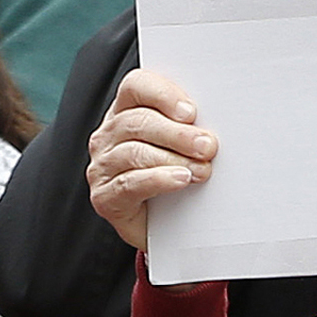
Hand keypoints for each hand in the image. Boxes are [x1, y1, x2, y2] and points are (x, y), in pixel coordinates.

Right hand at [87, 67, 215, 252]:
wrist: (168, 229)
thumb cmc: (176, 179)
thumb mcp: (182, 146)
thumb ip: (189, 127)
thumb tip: (214, 120)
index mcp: (125, 111)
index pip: (136, 86)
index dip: (163, 94)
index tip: (192, 111)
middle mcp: (108, 135)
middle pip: (138, 121)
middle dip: (177, 133)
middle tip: (207, 145)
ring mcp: (102, 166)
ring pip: (134, 152)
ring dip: (173, 158)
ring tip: (201, 168)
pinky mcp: (105, 197)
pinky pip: (130, 183)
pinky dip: (159, 180)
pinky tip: (180, 180)